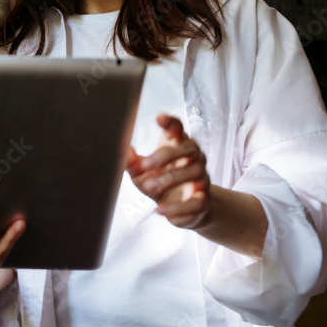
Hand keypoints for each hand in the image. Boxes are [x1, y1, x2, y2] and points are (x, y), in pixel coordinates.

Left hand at [127, 114, 211, 229]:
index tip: (159, 117)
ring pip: (194, 173)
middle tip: (146, 164)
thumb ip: (132, 162)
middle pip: (188, 148)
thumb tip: (122, 151)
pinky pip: (195, 202)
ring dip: (170, 179)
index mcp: (177, 146)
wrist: (183, 210)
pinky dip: (176, 207)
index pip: (178, 129)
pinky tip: (160, 209)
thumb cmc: (162, 184)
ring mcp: (202, 179)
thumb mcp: (142, 173)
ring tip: (150, 186)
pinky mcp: (203, 200)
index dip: (171, 122)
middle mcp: (193, 159)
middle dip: (165, 155)